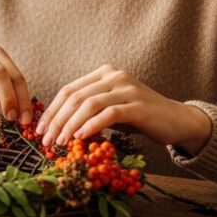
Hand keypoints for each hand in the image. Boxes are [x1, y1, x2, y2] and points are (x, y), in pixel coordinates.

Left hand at [35, 65, 211, 154]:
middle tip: (46, 140)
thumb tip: (56, 127)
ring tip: (60, 142)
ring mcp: (127, 89)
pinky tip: (80, 137)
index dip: (51, 111)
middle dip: (57, 120)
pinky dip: (91, 126)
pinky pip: (108, 114)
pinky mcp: (138, 105)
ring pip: (89, 105)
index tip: (39, 130)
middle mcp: (114, 76)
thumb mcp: (109, 109)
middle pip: (75, 97)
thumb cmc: (139, 117)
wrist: (176, 120)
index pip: (69, 90)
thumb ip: (87, 111)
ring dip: (70, 125)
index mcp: (103, 73)